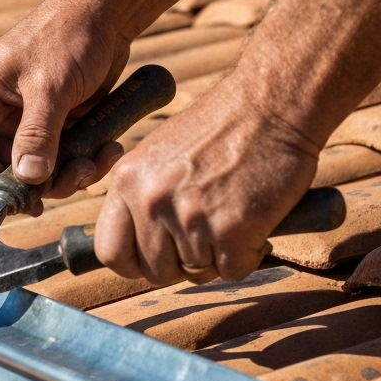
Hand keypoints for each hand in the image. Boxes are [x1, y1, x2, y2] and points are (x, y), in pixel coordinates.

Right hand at [0, 0, 130, 210]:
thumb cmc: (69, 35)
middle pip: (9, 168)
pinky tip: (110, 147)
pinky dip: (87, 159)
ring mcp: (29, 117)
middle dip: (44, 181)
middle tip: (77, 179)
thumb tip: (28, 180)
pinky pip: (66, 155)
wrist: (108, 11)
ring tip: (101, 159)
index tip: (27, 202)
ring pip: (41, 167)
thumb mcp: (50, 87)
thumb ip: (37, 135)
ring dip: (72, 172)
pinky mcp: (58, 121)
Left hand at [94, 75, 320, 283]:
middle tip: (206, 236)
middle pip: (155, 272)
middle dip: (182, 263)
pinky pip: (233, 271)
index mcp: (127, 181)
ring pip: (197, 273)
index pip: (110, 251)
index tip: (156, 259)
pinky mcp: (232, 230)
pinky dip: (247, 255)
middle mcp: (152, 201)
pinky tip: (254, 225)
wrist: (270, 106)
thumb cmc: (219, 129)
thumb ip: (141, 196)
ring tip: (232, 218)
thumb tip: (136, 243)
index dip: (134, 264)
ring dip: (218, 256)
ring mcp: (191, 217)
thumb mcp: (158, 155)